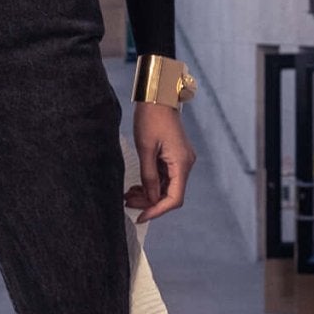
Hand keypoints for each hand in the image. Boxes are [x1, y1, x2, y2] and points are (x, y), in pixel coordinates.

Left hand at [125, 100, 193, 221]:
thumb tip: (150, 198)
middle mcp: (185, 164)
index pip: (174, 199)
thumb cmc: (151, 119)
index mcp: (181, 164)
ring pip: (166, 186)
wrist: (158, 97)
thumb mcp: (146, 149)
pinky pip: (164, 177)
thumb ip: (148, 176)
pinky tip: (136, 186)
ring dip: (148, 193)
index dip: (157, 210)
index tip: (141, 216)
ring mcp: (180, 160)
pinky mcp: (174, 156)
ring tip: (128, 195)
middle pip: (170, 194)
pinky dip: (151, 183)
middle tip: (128, 203)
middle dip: (149, 202)